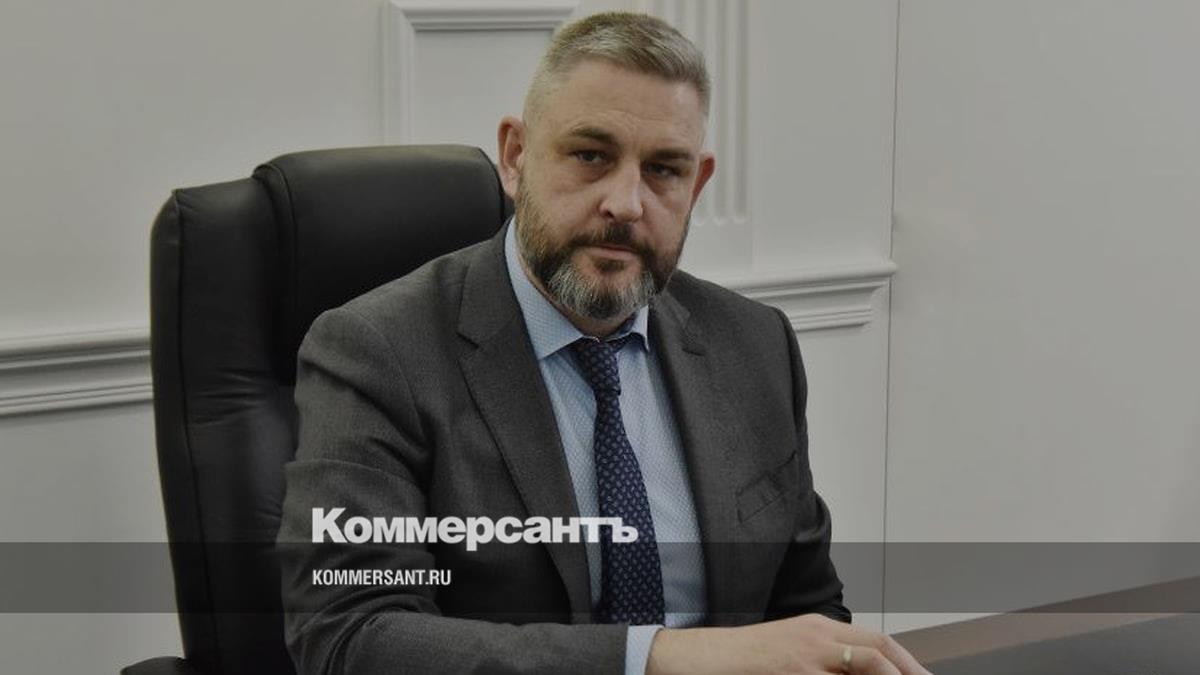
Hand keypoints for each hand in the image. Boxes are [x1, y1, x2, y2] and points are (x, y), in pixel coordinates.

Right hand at [646, 614, 931, 674]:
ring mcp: (806, 653)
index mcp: (818, 628)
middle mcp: (817, 635)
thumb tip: (856, 670)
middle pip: (879, 650)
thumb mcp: (789, 653)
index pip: (877, 641)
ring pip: (866, 664)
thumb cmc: (742, 660)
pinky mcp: (793, 670)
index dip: (906, 662)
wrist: (701, 657)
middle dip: (908, 671)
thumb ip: (821, 661)